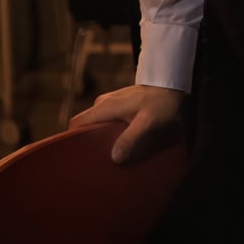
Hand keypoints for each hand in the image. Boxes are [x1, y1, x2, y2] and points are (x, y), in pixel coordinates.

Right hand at [68, 84, 184, 162]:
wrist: (171, 84)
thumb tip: (115, 157)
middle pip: (85, 125)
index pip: (76, 123)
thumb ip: (130, 138)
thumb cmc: (161, 102)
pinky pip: (106, 119)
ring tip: (110, 152)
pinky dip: (109, 129)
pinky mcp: (119, 103)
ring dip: (101, 135)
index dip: (73, 139)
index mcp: (104, 107)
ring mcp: (110, 102)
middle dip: (88, 140)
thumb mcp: (147, 122)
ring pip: (97, 122)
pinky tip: (120, 140)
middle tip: (97, 158)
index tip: (80, 154)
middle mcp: (103, 103)